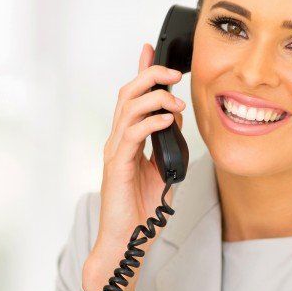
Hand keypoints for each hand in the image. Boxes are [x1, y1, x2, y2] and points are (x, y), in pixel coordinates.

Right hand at [82, 43, 187, 290]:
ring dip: (155, 98)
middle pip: (128, 94)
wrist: (126, 241)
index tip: (152, 50)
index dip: (141, 71)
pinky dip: (150, 122)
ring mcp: (115, 152)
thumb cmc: (141, 211)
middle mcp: (117, 141)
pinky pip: (132, 135)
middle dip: (151, 76)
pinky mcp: (117, 167)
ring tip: (176, 102)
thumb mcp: (162, 171)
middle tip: (174, 73)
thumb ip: (167, 146)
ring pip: (128, 108)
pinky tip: (166, 120)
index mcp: (128, 140)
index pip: (132, 97)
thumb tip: (175, 123)